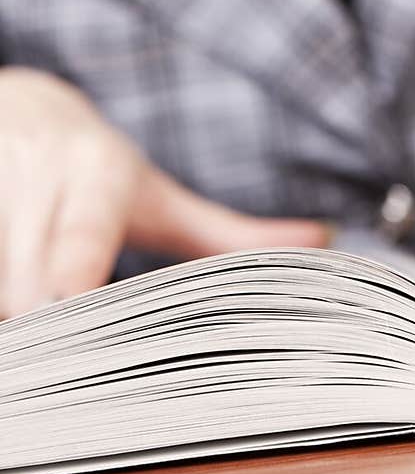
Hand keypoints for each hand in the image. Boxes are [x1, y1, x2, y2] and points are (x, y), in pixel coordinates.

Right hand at [0, 68, 328, 318]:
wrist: (21, 106)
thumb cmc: (97, 172)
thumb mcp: (159, 197)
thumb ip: (228, 236)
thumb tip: (325, 244)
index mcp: (96, 173)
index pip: (82, 232)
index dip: (74, 273)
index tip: (71, 310)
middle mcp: (36, 172)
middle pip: (27, 280)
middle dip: (42, 326)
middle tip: (67, 366)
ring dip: (16, 316)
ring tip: (42, 342)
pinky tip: (19, 315)